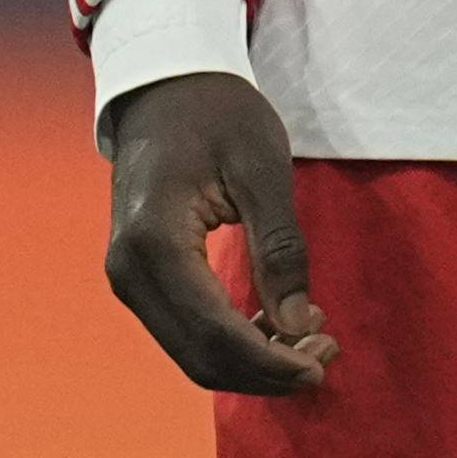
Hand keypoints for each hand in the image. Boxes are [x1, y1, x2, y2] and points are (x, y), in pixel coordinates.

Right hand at [100, 71, 338, 394]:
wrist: (165, 86)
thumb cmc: (217, 114)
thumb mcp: (262, 170)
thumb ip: (282, 250)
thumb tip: (300, 326)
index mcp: (155, 244)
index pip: (216, 334)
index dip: (271, 362)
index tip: (324, 361)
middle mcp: (130, 273)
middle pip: (201, 358)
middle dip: (267, 370)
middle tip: (326, 352)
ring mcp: (130, 278)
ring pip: (193, 353)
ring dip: (253, 361)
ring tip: (311, 336)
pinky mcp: (142, 278)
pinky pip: (187, 330)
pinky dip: (234, 342)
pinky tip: (277, 324)